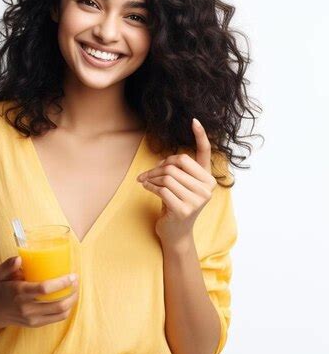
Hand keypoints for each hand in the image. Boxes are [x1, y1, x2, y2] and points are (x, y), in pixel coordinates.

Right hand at [0, 256, 78, 327]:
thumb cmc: (2, 288)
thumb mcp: (1, 274)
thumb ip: (8, 265)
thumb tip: (20, 259)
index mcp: (20, 292)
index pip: (44, 289)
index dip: (62, 283)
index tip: (72, 276)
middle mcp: (27, 307)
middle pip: (57, 304)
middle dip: (72, 293)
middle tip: (76, 281)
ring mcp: (32, 318)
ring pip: (60, 313)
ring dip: (72, 301)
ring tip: (75, 290)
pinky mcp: (36, 324)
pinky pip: (57, 318)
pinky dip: (67, 309)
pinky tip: (69, 300)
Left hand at [136, 118, 216, 244]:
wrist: (176, 232)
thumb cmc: (176, 204)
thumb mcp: (180, 185)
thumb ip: (177, 171)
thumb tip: (162, 162)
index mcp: (208, 179)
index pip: (206, 153)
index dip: (201, 136)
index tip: (194, 120)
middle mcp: (207, 188)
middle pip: (177, 163)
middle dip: (158, 166)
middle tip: (147, 173)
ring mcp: (198, 200)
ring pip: (167, 176)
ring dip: (151, 177)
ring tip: (145, 181)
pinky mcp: (184, 209)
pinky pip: (161, 189)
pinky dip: (149, 186)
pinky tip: (145, 187)